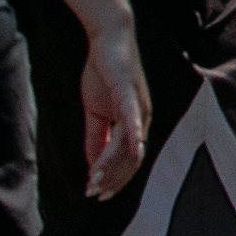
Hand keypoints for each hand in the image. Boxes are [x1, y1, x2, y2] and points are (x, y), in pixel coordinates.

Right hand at [74, 13, 149, 199]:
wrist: (107, 40)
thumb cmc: (103, 74)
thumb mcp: (95, 112)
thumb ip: (95, 136)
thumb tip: (92, 163)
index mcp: (135, 123)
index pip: (128, 159)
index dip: (114, 178)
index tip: (96, 194)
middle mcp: (142, 116)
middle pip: (131, 157)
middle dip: (112, 178)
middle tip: (93, 194)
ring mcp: (138, 104)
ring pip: (128, 142)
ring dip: (112, 163)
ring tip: (96, 179)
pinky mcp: (129, 89)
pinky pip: (132, 114)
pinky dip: (131, 133)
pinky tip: (130, 148)